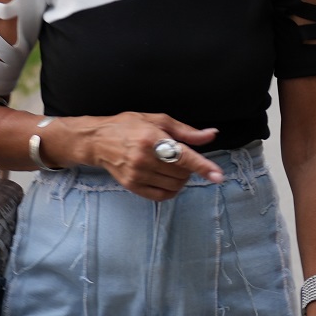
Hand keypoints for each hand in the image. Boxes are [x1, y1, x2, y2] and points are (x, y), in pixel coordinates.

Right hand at [76, 113, 219, 199]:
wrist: (98, 141)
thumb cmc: (129, 126)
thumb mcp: (158, 120)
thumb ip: (186, 131)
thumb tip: (211, 135)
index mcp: (152, 139)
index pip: (183, 156)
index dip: (202, 167)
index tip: (218, 176)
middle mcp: (144, 159)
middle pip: (182, 173)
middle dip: (190, 168)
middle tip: (181, 157)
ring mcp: (137, 175)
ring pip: (174, 186)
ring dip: (182, 179)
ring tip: (173, 167)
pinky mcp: (132, 186)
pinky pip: (161, 196)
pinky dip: (171, 190)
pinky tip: (168, 179)